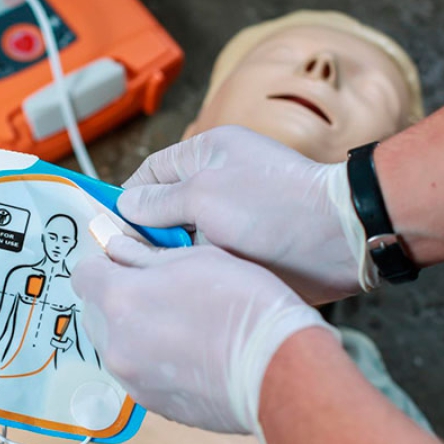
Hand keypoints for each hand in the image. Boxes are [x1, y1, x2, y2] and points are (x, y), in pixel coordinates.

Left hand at [71, 236, 333, 438]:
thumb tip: (117, 248)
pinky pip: (135, 372)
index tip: (122, 261)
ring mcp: (132, 378)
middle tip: (155, 289)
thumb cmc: (245, 305)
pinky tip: (185, 349)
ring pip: (113, 344)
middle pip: (94, 311)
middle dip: (115, 297)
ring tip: (176, 321)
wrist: (279, 369)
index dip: (103, 264)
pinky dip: (149, 358)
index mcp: (120, 298)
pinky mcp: (152, 403)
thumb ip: (145, 255)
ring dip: (130, 330)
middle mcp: (115, 342)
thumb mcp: (196, 259)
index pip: (83, 274)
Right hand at [118, 125, 377, 303]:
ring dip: (171, 257)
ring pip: (181, 239)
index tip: (105, 230)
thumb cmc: (274, 207)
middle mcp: (215, 184)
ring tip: (154, 279)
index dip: (126, 200)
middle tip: (125, 263)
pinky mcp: (242, 249)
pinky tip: (181, 288)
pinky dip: (193, 272)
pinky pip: (205, 259)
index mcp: (206, 155)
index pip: (150, 173)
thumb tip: (126, 206)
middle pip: (163, 208)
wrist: (339, 241)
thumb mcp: (205, 196)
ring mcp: (230, 218)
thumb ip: (159, 202)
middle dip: (147, 233)